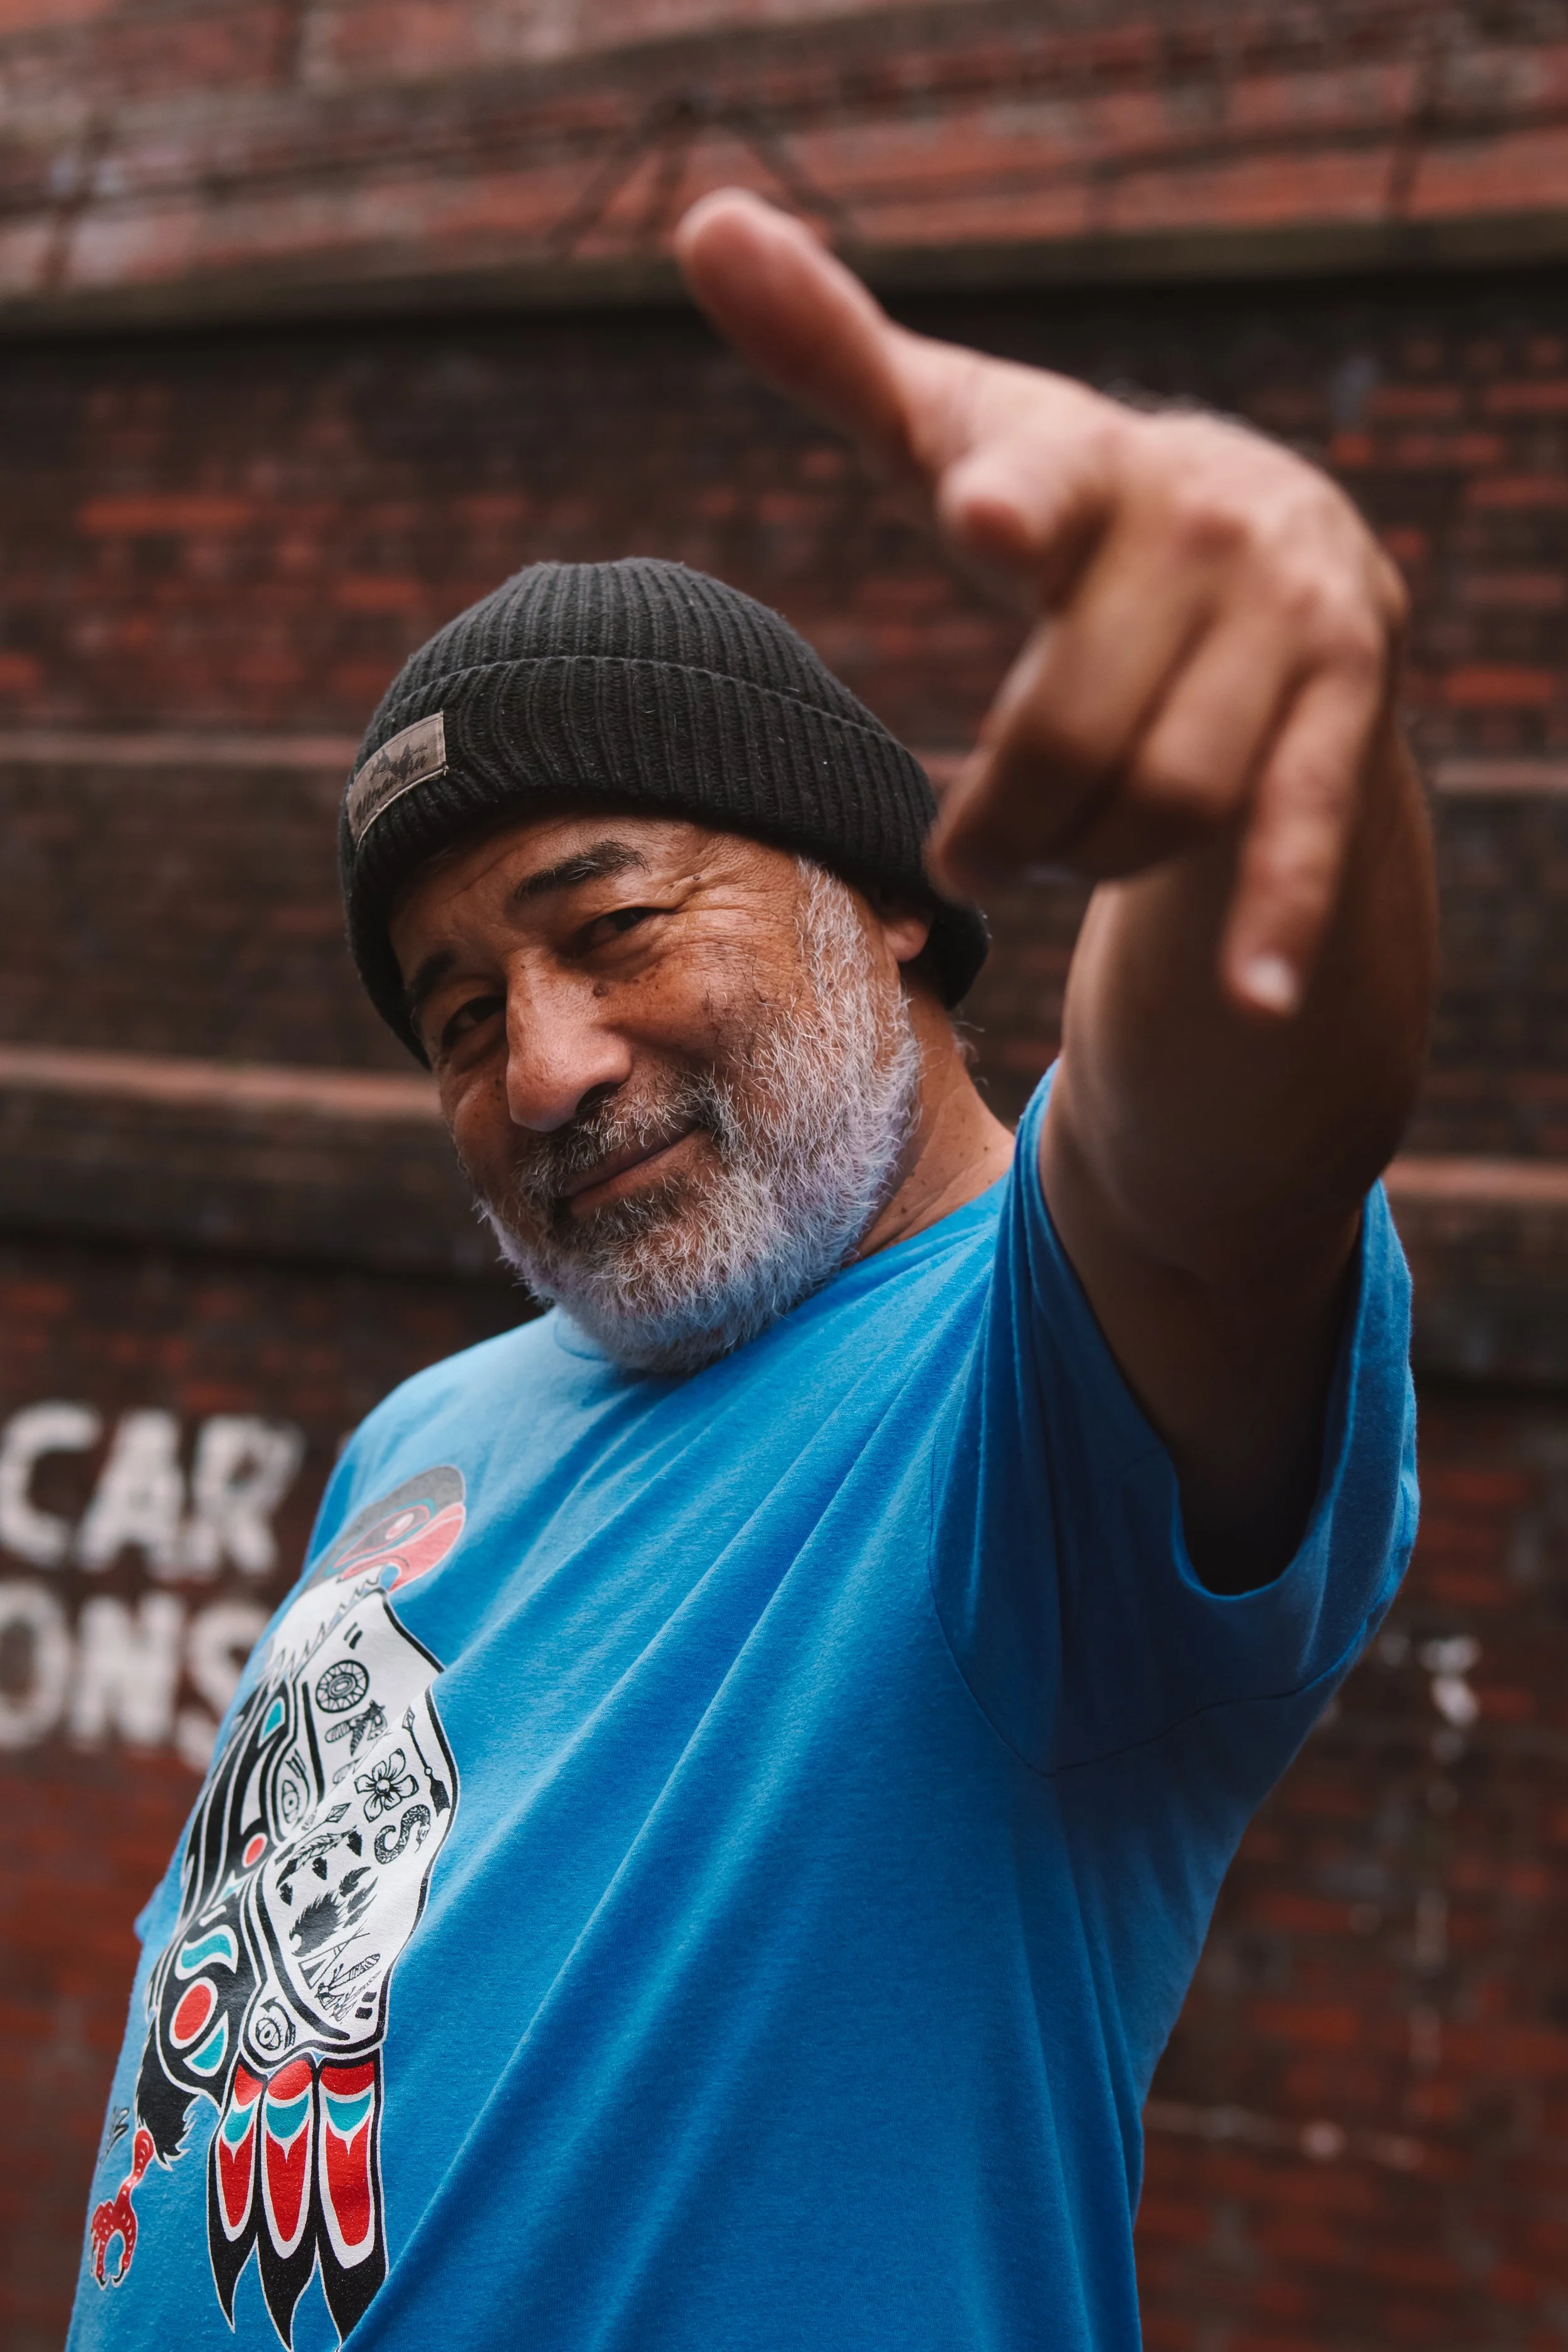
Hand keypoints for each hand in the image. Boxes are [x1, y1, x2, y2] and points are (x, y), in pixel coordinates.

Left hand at [675, 190, 1408, 1019]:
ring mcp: (1292, 623)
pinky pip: (1297, 833)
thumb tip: (703, 226)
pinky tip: (1251, 995)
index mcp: (1090, 466)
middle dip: (1007, 820)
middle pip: (1076, 729)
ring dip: (1084, 856)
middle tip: (961, 852)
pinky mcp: (1347, 709)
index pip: (1044, 487)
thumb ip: (832, 352)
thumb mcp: (956, 428)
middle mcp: (1205, 532)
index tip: (978, 511)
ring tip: (1051, 851)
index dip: (1011, 503)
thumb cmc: (1068, 501)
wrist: (1282, 534)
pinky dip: (1276, 918)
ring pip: (1163, 798)